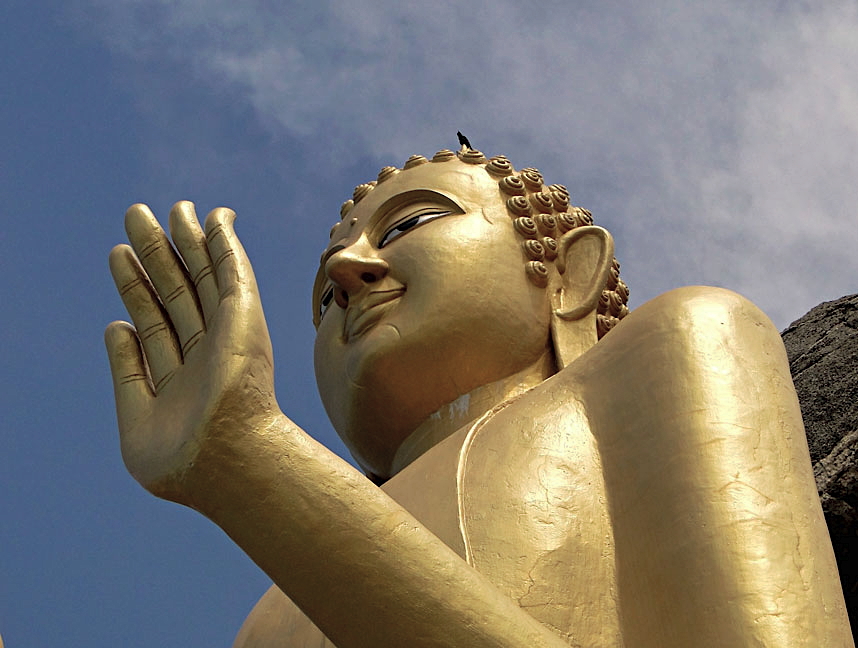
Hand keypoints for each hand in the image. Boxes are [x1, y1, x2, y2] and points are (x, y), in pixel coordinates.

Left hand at [105, 202, 277, 500]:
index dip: (135, 285)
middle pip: (175, 288)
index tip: (120, 253)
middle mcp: (205, 348)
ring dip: (188, 237)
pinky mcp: (244, 315)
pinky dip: (224, 241)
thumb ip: (126, 371)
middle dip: (156, 251)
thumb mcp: (136, 417)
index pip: (156, 318)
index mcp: (181, 374)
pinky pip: (232, 269)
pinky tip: (215, 217)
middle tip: (136, 214)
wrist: (223, 463)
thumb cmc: (183, 460)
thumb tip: (116, 327)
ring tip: (171, 206)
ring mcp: (226, 330)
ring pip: (203, 273)